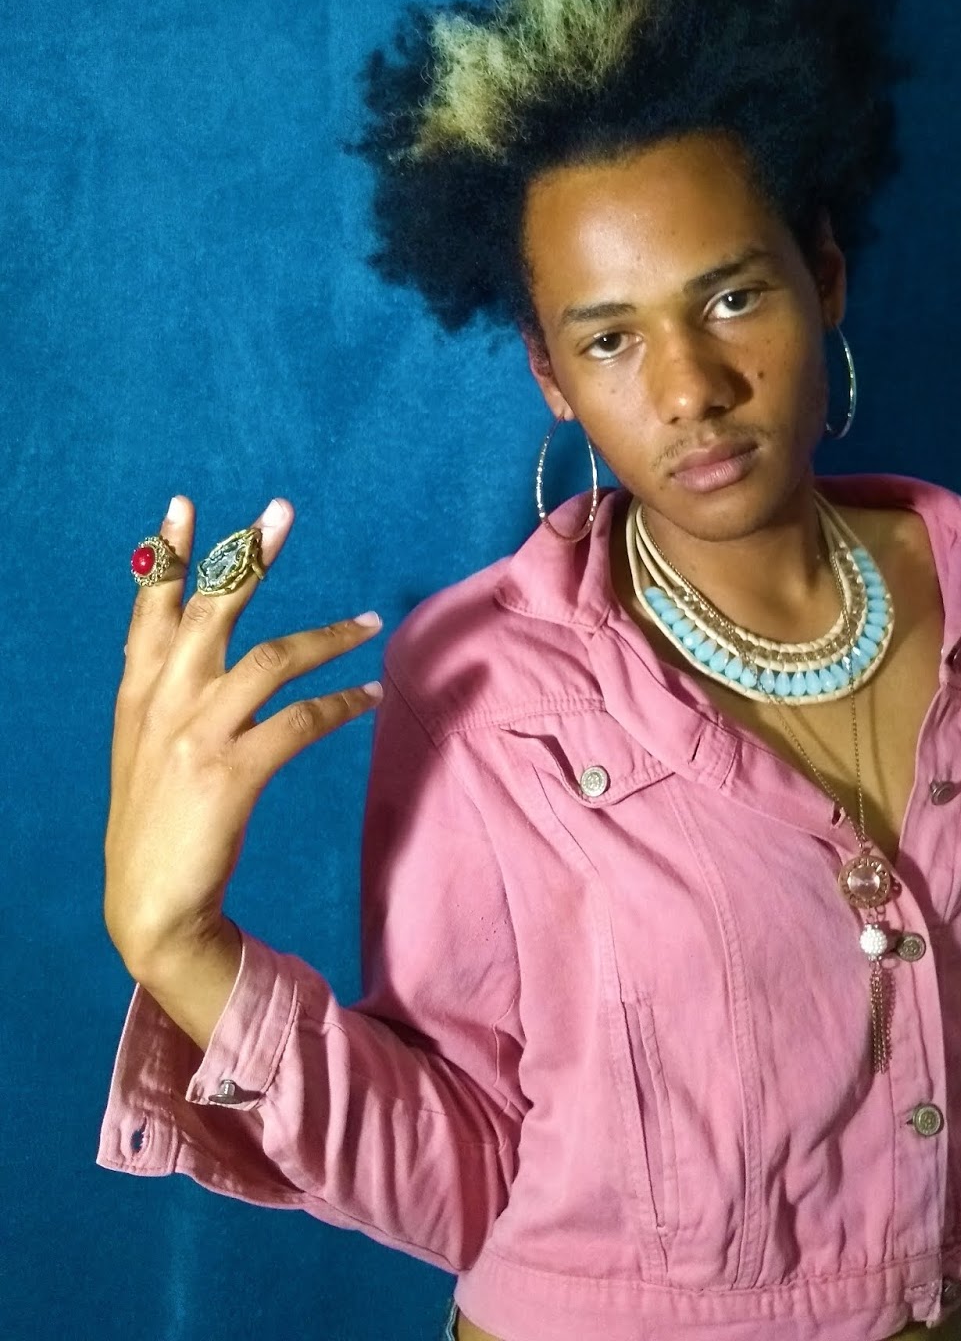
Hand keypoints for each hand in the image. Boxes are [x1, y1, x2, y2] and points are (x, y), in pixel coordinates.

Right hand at [104, 495, 383, 980]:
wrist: (149, 904)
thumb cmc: (157, 821)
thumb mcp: (143, 745)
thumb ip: (164, 689)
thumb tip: (191, 638)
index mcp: (138, 693)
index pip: (150, 608)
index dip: (165, 555)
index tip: (181, 506)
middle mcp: (163, 703)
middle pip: (210, 611)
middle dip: (246, 557)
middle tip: (280, 510)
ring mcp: (195, 736)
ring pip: (271, 658)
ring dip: (328, 635)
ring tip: (372, 621)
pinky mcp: (231, 773)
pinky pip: (301, 721)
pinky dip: (340, 702)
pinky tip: (369, 694)